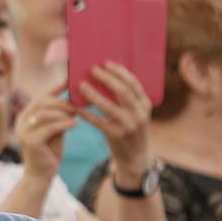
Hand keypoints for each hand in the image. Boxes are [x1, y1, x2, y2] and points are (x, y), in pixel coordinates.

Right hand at [16, 82, 76, 188]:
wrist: (41, 175)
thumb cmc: (49, 151)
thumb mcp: (55, 129)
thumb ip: (59, 115)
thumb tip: (74, 100)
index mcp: (26, 115)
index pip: (41, 96)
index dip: (55, 87)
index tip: (70, 79)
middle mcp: (22, 121)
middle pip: (43, 102)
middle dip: (62, 102)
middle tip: (77, 105)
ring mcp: (24, 131)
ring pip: (46, 113)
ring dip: (63, 112)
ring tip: (76, 115)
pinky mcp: (30, 142)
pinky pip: (49, 127)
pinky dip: (64, 124)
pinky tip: (75, 124)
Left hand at [76, 63, 154, 181]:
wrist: (136, 157)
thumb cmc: (132, 130)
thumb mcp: (137, 113)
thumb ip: (128, 99)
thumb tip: (108, 77)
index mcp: (145, 105)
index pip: (134, 83)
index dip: (120, 72)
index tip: (106, 63)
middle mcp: (139, 114)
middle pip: (122, 91)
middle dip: (106, 78)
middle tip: (92, 69)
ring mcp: (128, 126)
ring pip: (108, 105)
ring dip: (92, 94)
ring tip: (81, 85)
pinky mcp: (115, 136)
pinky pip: (97, 121)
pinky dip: (85, 113)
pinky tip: (76, 106)